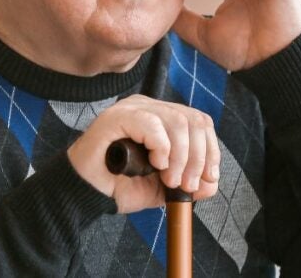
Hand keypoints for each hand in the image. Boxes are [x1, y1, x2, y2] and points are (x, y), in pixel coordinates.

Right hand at [66, 95, 219, 213]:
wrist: (88, 194)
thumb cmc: (122, 185)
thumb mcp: (165, 188)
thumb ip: (189, 184)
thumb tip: (212, 183)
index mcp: (162, 118)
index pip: (200, 121)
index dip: (211, 150)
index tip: (208, 178)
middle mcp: (149, 107)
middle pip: (193, 120)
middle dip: (198, 157)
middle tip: (185, 185)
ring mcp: (133, 108)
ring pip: (177, 121)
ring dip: (180, 157)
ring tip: (168, 180)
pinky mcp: (117, 116)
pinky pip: (151, 124)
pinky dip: (161, 147)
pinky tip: (155, 164)